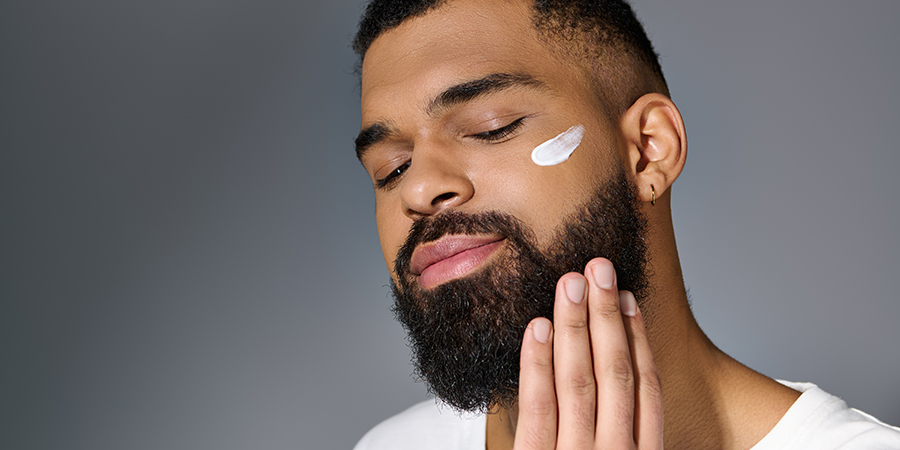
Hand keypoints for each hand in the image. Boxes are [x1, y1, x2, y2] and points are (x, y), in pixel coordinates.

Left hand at [514, 258, 662, 448]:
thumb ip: (615, 434)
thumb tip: (609, 374)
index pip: (647, 388)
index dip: (637, 338)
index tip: (628, 299)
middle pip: (615, 372)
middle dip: (607, 315)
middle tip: (599, 269)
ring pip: (579, 381)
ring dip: (575, 325)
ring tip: (571, 283)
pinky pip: (538, 407)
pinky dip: (538, 364)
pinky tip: (538, 328)